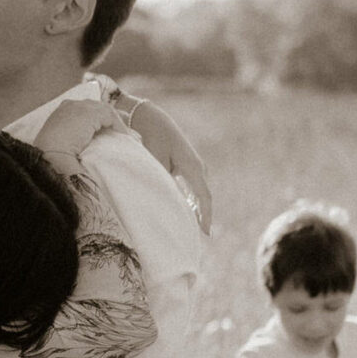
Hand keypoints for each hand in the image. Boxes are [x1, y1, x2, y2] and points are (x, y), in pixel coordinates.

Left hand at [114, 93, 212, 234]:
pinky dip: (191, 202)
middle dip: (201, 218)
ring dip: (196, 210)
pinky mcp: (187, 167)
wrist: (150, 118)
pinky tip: (186, 214)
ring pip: (199, 194)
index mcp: (193, 166)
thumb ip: (164, 182)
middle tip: (196, 239)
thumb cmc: (151, 138)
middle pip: (203, 198)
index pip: (204, 197)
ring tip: (191, 230)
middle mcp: (198, 167)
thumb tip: (169, 204)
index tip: (205, 233)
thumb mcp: (155, 162)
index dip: (205, 216)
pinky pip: (193, 189)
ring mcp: (195, 166)